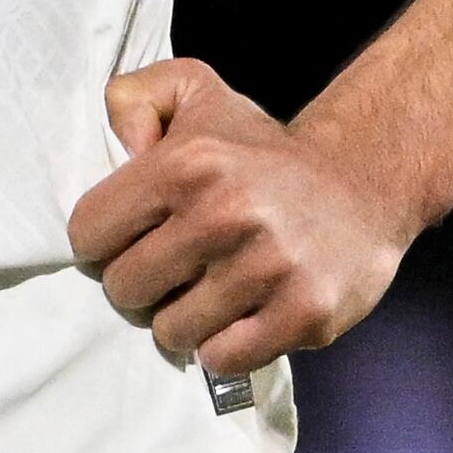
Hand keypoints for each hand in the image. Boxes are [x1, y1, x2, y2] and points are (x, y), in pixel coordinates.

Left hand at [68, 58, 420, 373]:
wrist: (364, 179)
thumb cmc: (262, 151)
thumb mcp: (197, 93)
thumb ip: (135, 95)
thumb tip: (120, 144)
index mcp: (188, 162)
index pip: (88, 233)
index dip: (106, 239)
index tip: (141, 234)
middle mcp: (226, 212)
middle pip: (123, 290)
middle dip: (145, 283)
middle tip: (181, 266)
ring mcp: (267, 267)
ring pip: (170, 332)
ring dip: (187, 318)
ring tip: (216, 290)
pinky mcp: (303, 312)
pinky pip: (222, 360)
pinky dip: (227, 346)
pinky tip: (245, 313)